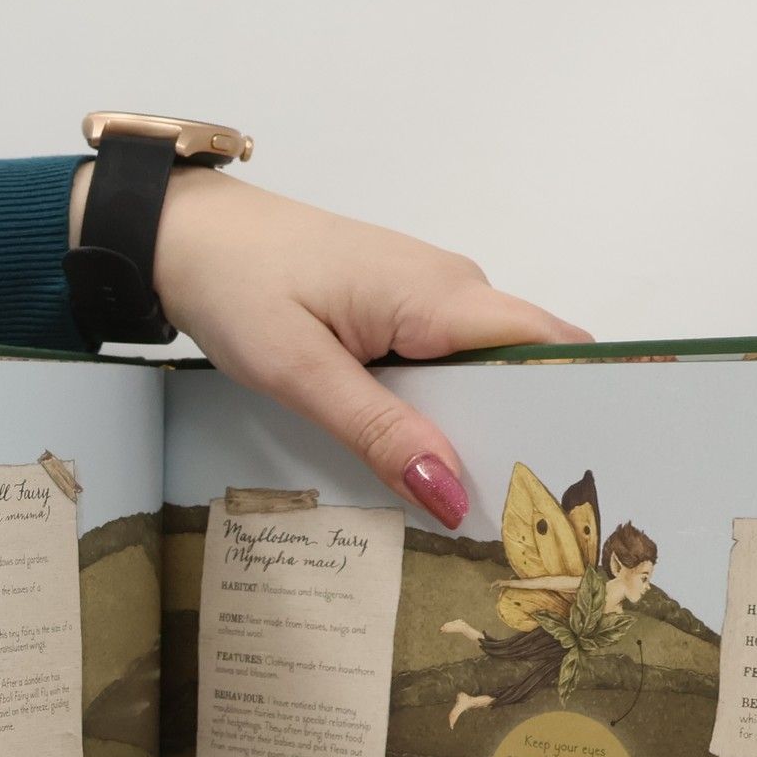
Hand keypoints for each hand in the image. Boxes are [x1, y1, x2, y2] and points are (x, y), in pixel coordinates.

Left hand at [77, 166, 592, 528]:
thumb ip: (378, 431)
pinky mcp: (404, 311)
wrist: (183, 234)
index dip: (572, 407)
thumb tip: (450, 493)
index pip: (548, 347)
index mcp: (439, 295)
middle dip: (531, 435)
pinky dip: (450, 413)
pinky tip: (434, 465)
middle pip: (527, 367)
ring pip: (488, 373)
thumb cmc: (236, 285)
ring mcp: (430, 299)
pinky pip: (452, 367)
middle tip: (525, 522)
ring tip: (485, 512)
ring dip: (488, 431)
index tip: (573, 480)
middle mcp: (452, 290)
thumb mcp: (300, 370)